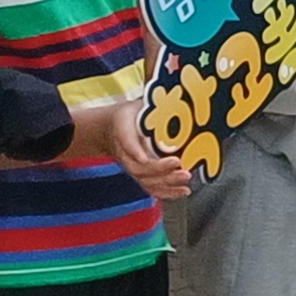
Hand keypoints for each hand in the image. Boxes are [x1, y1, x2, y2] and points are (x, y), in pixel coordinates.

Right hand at [72, 98, 194, 203]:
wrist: (109, 130)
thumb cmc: (129, 116)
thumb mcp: (136, 106)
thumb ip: (151, 106)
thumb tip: (170, 104)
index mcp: (122, 133)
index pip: (128, 144)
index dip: (136, 151)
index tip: (145, 156)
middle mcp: (126, 155)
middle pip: (140, 168)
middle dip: (160, 169)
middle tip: (179, 165)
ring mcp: (133, 167)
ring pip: (147, 181)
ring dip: (167, 183)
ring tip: (185, 179)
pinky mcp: (141, 175)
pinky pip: (152, 188)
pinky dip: (168, 192)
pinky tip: (183, 191)